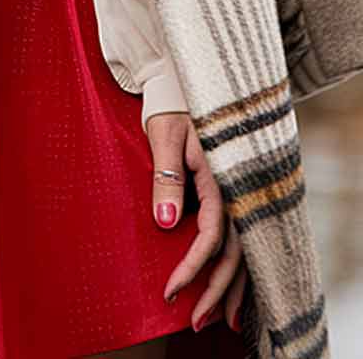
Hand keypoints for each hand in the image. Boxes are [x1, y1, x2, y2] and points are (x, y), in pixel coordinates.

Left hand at [146, 109, 248, 332]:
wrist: (185, 86)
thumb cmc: (171, 110)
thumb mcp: (164, 139)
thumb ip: (166, 180)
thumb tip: (165, 225)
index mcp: (222, 176)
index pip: (211, 235)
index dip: (193, 267)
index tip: (172, 290)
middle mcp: (238, 190)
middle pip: (235, 253)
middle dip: (216, 291)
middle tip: (196, 322)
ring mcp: (241, 194)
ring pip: (244, 251)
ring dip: (232, 288)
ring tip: (217, 322)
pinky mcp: (237, 196)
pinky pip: (243, 239)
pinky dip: (239, 269)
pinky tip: (232, 294)